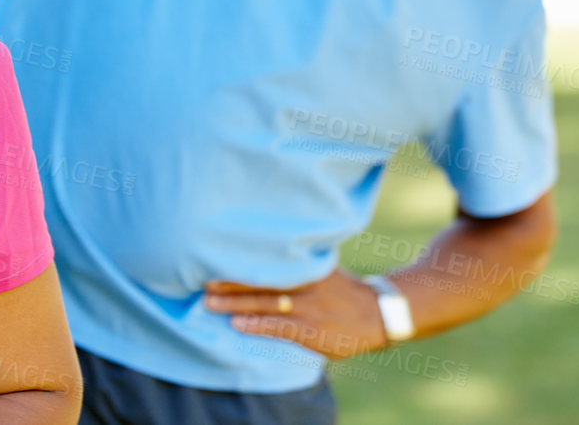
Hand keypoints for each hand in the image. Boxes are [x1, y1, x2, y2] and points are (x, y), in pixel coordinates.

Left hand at [203, 269, 388, 360]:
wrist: (377, 315)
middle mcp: (304, 283)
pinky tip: (237, 324)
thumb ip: (299, 262)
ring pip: (265, 303)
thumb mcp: (324, 267)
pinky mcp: (310, 330)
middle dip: (229, 281)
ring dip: (235, 302)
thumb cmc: (343, 291)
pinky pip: (278, 327)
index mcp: (306, 265)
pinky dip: (257, 324)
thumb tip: (266, 248)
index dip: (240, 258)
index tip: (214, 253)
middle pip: (261, 279)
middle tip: (201, 280)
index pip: (268, 259)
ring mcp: (307, 307)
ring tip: (209, 302)